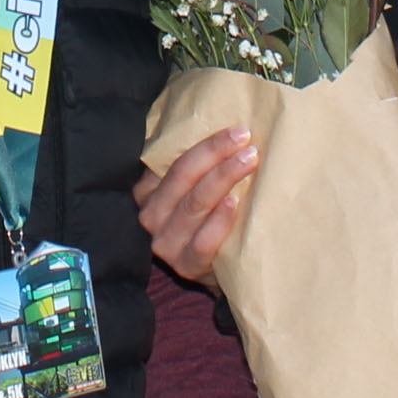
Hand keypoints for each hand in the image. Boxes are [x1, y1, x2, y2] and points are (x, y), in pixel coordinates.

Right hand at [134, 126, 259, 285]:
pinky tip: (235, 203)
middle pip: (183, 176)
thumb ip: (196, 164)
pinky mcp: (186, 266)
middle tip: (246, 140)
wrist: (217, 269)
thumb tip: (228, 127)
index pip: (174, 159)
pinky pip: (203, 241)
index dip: (208, 143)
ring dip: (223, 178)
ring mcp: (166, 243)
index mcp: (148, 190)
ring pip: (194, 204)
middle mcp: (151, 215)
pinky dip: (220, 220)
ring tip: (249, 161)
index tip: (239, 131)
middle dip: (216, 153)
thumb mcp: (192, 188)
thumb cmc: (207, 219)